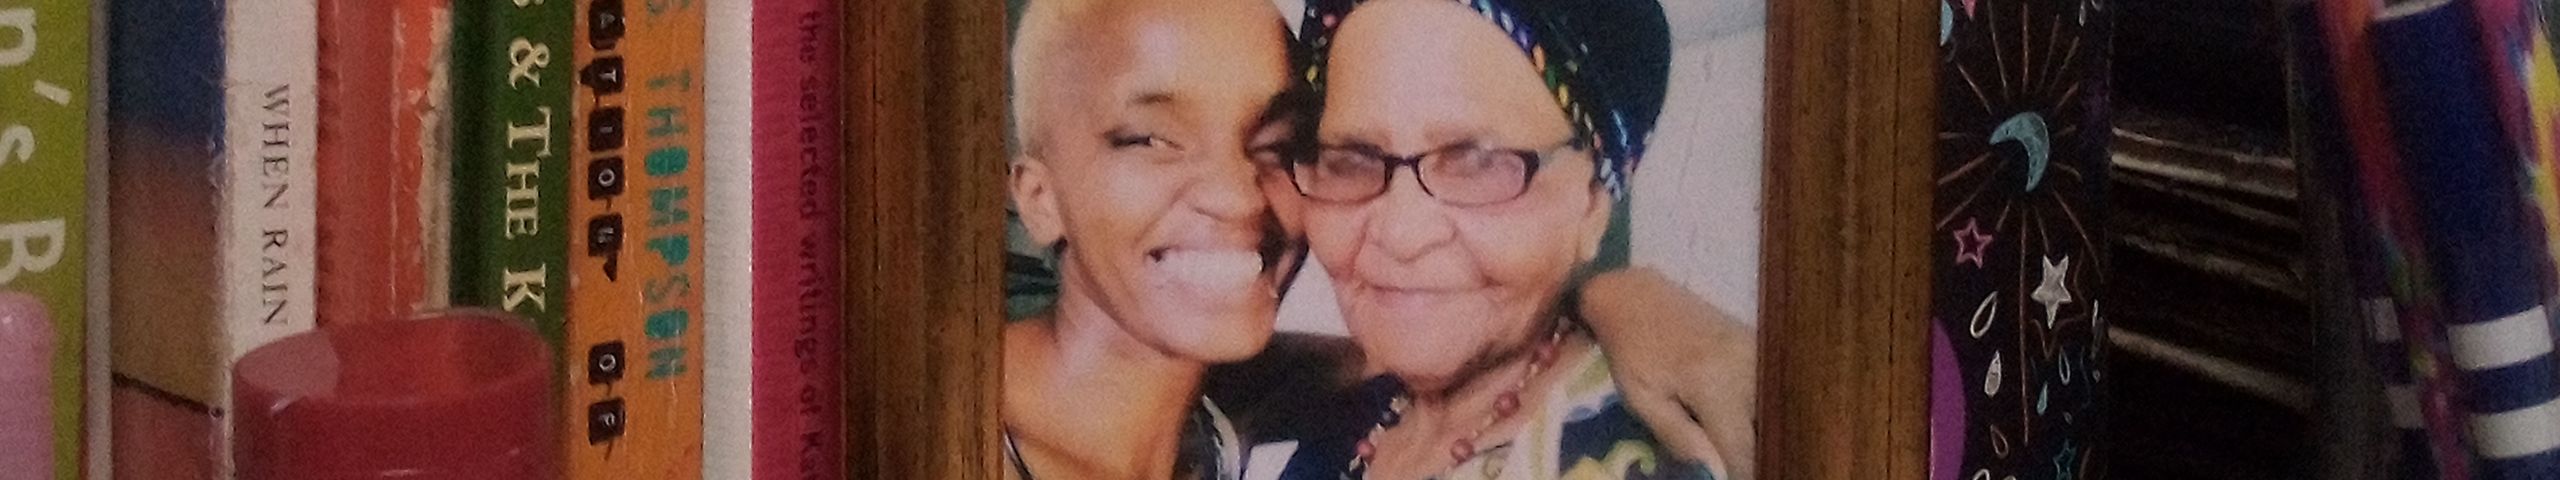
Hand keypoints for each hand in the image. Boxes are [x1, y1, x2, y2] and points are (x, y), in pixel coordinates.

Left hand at [1579, 267, 1756, 479]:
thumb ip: (1680, 438)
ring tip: (1734, 440)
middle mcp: (1750, 366)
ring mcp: (1761, 352)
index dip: (1738, 473)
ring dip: (1760, 431)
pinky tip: (1745, 419)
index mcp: (1716, 384)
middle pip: (1767, 431)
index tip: (1723, 476)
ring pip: (1776, 410)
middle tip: (1729, 460)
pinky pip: (1773, 389)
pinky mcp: (1762, 345)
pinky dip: (1763, 410)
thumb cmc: (1632, 349)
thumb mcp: (1643, 399)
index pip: (1743, 450)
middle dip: (1754, 453)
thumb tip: (1715, 474)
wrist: (1637, 293)